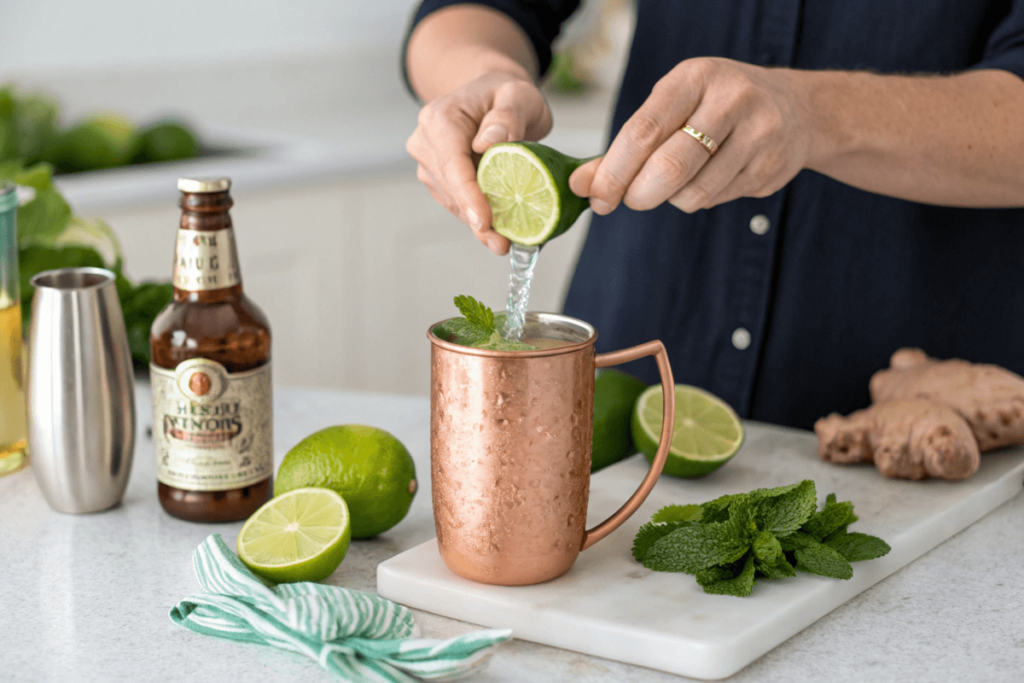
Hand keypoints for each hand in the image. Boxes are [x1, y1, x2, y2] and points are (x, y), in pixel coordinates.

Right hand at [406, 70, 552, 254]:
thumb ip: (508, 116)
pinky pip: (457, 204)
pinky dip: (477, 218)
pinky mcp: (438, 180)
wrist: (492, 96)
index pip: (451, 163)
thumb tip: (488, 143)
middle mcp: (425, 142)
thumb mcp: (518, 95)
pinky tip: (497, 231)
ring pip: (452, 202)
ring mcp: (428, 163)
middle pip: (451, 188)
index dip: (467, 195)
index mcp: (439, 119)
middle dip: (477, 218)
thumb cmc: (506, 95)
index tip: (484, 221)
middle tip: (504, 243)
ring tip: (504, 241)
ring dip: (478, 224)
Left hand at [570, 58, 814, 213]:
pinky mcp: (770, 169)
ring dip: (670, 199)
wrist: (796, 108)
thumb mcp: (674, 105)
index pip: (643, 129)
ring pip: (693, 192)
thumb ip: (629, 143)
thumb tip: (583, 183)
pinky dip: (699, 199)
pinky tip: (709, 178)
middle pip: (670, 166)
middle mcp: (731, 100)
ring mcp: (757, 136)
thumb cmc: (718, 105)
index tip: (595, 195)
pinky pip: (716, 200)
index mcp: (695, 77)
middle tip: (626, 201)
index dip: (614, 170)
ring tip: (674, 182)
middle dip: (637, 194)